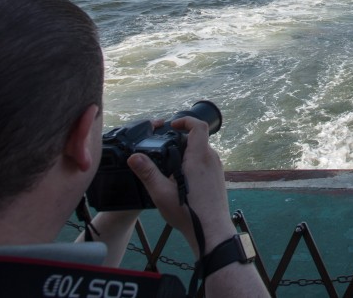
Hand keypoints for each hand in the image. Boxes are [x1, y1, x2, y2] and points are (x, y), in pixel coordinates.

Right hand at [127, 117, 233, 257]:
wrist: (212, 232)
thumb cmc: (188, 212)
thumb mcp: (162, 192)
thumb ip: (148, 172)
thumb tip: (133, 157)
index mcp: (199, 156)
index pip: (198, 126)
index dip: (186, 120)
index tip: (172, 125)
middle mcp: (212, 159)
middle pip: (198, 139)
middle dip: (181, 140)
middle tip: (164, 149)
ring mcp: (217, 169)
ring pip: (202, 152)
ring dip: (187, 153)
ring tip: (170, 167)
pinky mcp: (218, 179)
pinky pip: (206, 163)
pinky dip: (193, 164)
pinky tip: (181, 180)